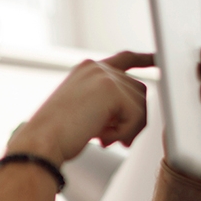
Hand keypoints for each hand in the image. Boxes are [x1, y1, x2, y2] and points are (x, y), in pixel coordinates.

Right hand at [8, 51, 153, 164]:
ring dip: (127, 128)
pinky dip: (124, 134)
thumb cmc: (58, 134)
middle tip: (116, 140)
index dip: (145, 59)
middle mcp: (97, 67)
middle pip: (139, 90)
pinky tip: (103, 140)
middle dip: (134, 119)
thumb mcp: (84, 111)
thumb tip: (136, 116)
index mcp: (87, 70)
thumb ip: (108, 104)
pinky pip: (137, 116)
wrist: (41, 142)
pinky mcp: (111, 90)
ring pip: (140, 104)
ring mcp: (104, 76)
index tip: (159, 58)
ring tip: (103, 140)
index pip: (125, 59)